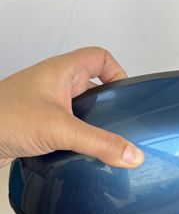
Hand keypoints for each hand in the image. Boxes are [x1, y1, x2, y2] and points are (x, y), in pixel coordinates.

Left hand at [0, 47, 143, 168]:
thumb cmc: (2, 118)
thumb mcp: (61, 130)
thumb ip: (100, 143)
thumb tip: (132, 154)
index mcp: (61, 72)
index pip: (100, 58)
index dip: (117, 72)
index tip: (126, 95)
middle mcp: (54, 86)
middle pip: (93, 88)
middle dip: (107, 107)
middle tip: (118, 124)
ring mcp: (45, 106)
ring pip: (80, 112)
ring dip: (91, 128)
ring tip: (101, 143)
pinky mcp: (38, 126)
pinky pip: (66, 130)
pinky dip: (76, 141)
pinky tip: (80, 156)